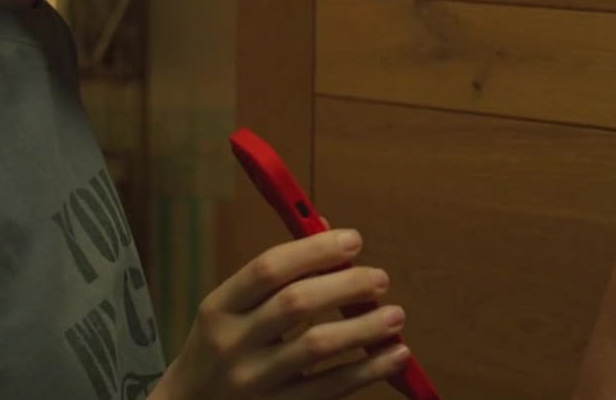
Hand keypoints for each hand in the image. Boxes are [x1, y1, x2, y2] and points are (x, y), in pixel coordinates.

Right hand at [149, 229, 411, 398]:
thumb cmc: (223, 347)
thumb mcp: (232, 309)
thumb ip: (277, 274)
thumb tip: (328, 231)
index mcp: (220, 307)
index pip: (268, 268)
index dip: (315, 250)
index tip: (354, 241)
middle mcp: (232, 343)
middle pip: (296, 304)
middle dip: (346, 285)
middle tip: (381, 278)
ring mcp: (253, 381)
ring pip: (317, 347)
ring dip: (364, 328)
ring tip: (395, 316)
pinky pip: (330, 388)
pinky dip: (368, 370)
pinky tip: (394, 356)